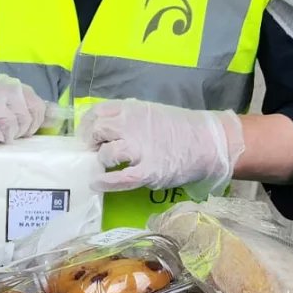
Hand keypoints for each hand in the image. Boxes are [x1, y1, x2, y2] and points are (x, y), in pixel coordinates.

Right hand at [0, 70, 46, 144]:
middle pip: (25, 122)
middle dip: (16, 134)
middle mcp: (6, 90)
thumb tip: (56, 117)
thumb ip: (27, 107)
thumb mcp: (4, 98)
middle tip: (1, 133)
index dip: (32, 126)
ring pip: (10, 128)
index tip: (20, 130)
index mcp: (15, 87)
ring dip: (2, 137)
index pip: (38, 110)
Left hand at [79, 99, 244, 196]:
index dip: (87, 125)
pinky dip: (104, 181)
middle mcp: (133, 126)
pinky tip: (97, 183)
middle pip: (97, 131)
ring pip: (106, 153)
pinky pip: (119, 178)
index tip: (86, 135)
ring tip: (102, 166)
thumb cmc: (178, 128)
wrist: (207, 141)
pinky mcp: (148, 171)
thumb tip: (105, 126)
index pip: (97, 112)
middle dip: (91, 143)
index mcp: (133, 109)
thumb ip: (128, 117)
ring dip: (100, 160)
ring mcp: (140, 149)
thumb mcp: (151, 112)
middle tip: (94, 152)